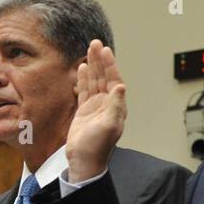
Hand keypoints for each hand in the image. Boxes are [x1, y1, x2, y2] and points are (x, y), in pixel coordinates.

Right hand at [65, 39, 127, 182]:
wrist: (83, 160)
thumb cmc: (97, 147)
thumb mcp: (109, 125)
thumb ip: (115, 105)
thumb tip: (121, 86)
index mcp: (116, 105)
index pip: (113, 79)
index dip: (109, 65)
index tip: (105, 51)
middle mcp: (107, 103)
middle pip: (104, 76)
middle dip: (100, 60)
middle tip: (95, 43)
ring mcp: (95, 106)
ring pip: (94, 81)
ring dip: (92, 66)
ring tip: (89, 50)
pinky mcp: (84, 111)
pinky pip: (84, 90)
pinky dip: (84, 79)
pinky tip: (82, 68)